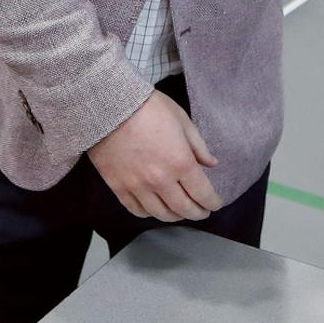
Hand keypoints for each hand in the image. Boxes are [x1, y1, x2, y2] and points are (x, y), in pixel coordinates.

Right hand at [86, 88, 221, 221]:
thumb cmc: (148, 107)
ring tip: (180, 212)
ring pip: (160, 214)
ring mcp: (137, 186)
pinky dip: (149, 213)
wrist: (108, 106)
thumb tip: (212, 164)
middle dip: (197, 213)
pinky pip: (136, 210)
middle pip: (183, 208)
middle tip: (202, 213)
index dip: (212, 202)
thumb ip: (198, 146)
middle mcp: (160, 180)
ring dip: (175, 216)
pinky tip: (155, 209)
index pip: (202, 193)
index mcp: (180, 162)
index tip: (215, 204)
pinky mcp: (118, 187)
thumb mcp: (181, 120)